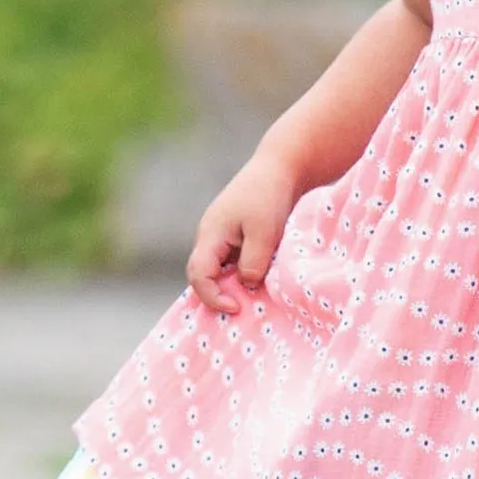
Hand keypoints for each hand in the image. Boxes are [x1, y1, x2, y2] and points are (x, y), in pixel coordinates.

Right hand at [187, 147, 300, 314]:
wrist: (280, 167)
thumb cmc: (269, 196)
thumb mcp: (264, 232)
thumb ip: (253, 262)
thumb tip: (246, 287)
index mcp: (210, 235)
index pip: (198, 275)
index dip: (212, 296)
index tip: (236, 308)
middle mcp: (211, 237)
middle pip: (205, 275)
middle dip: (221, 295)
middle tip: (245, 310)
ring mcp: (223, 237)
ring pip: (221, 270)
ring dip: (235, 286)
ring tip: (256, 300)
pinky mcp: (238, 237)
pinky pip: (234, 263)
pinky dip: (244, 275)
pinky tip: (262, 283)